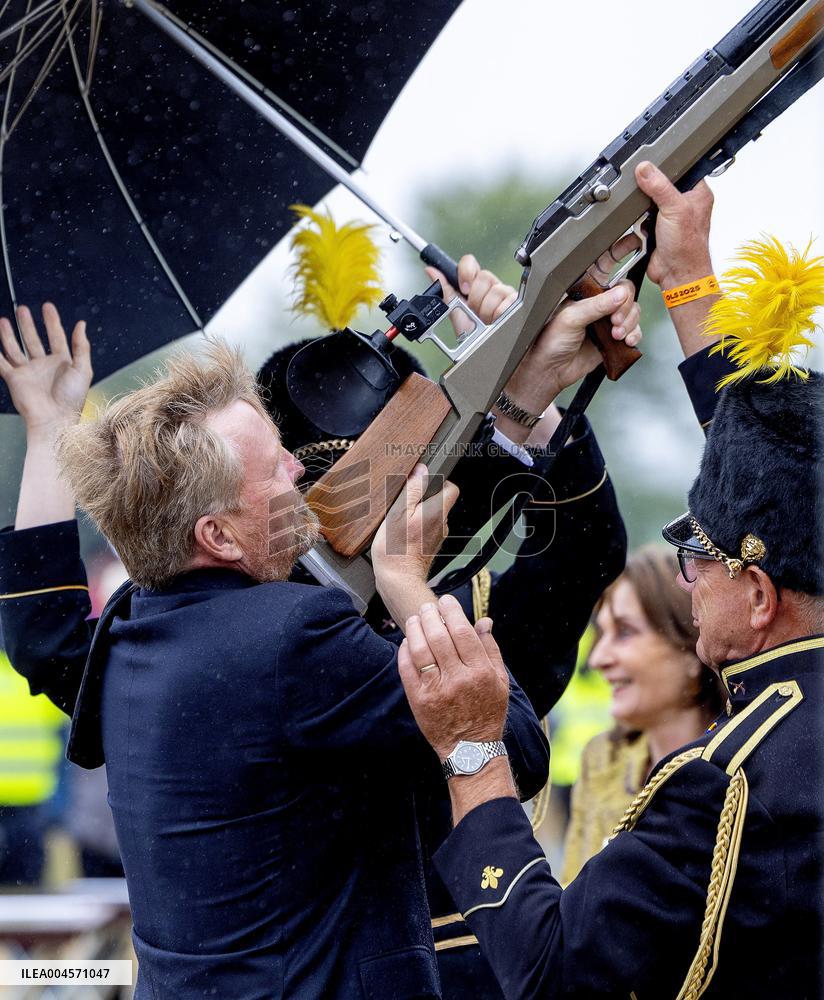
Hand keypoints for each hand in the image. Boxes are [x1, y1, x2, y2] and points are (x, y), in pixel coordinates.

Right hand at [0, 303, 91, 432]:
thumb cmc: (72, 399)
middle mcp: (44, 366)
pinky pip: (2, 363)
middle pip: (34, 340)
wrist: (54, 420)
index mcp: (62, 363)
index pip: (56, 337)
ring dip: (10, 334)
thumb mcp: (83, 370)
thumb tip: (81, 324)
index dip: (52, 321)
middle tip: (22, 309)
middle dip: (28, 324)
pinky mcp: (14, 379)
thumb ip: (82, 346)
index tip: (47, 306)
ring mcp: (28, 372)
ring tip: (5, 320)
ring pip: (16, 348)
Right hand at [371, 464, 459, 584]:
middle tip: (405, 503)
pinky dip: (417, 526)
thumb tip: (422, 470)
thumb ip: (412, 489)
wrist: (398, 580)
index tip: (422, 483)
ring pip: (433, 514)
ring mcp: (438, 536)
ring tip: (401, 520)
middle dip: (425, 498)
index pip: (451, 487)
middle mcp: (442, 523)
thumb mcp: (398, 513)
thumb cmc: (395, 549)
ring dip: (420, 513)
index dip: (439, 481)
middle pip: (441, 500)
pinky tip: (403, 533)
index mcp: (437, 511)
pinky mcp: (431, 545)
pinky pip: (427, 528)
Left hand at [398, 595, 508, 759]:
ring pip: (421, 650)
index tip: (446, 601)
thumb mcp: (499, 681)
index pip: (463, 632)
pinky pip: (407, 669)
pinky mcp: (419, 701)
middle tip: (427, 607)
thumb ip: (490, 649)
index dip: (452, 612)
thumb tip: (484, 621)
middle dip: (431, 616)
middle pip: (439, 637)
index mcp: (480, 672)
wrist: (470, 750)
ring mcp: (436, 691)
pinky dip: (405, 652)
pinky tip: (407, 642)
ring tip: (416, 619)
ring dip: (416, 629)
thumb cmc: (488, 712)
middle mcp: (458, 680)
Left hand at [425, 254, 516, 335]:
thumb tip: (430, 270)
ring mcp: (506, 294)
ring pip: (496, 289)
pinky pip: (508, 301)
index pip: (470, 263)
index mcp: (475, 286)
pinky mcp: (519, 303)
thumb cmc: (473, 337)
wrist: (486, 353)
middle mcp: (491, 287)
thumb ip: (445, 290)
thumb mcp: (455, 313)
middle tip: (475, 314)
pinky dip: (499, 315)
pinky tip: (497, 323)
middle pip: (484, 276)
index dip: (466, 272)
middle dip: (476, 299)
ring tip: (487, 323)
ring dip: (487, 311)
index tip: (463, 289)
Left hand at [502, 276, 640, 413]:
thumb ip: (596, 305)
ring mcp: (607, 322)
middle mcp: (599, 305)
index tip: (626, 279)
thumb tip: (620, 294)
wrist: (551, 370)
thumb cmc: (551, 342)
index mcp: (586, 294)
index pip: (609, 276)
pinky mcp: (613, 339)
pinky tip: (626, 341)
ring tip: (617, 335)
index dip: (620, 272)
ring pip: (632, 313)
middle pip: (627, 296)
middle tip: (615, 322)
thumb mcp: (572, 318)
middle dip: (626, 309)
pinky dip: (634, 335)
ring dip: (630, 324)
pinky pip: (633, 332)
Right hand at [635, 160, 713, 288]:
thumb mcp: (675, 209)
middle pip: (661, 184)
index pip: (681, 169)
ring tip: (647, 213)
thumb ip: (659, 186)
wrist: (676, 274)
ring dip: (644, 208)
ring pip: (650, 201)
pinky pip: (642, 217)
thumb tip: (645, 169)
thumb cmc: (688, 248)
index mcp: (697, 193)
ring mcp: (669, 216)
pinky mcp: (656, 228)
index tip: (653, 165)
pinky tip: (642, 225)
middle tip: (648, 193)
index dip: (667, 167)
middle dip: (651, 190)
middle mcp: (684, 203)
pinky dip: (639, 222)